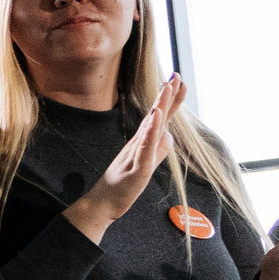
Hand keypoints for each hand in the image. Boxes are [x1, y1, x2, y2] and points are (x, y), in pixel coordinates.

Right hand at [66, 75, 181, 239]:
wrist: (102, 204)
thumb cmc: (121, 186)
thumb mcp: (145, 166)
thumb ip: (157, 150)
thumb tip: (170, 135)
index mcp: (142, 143)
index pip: (158, 118)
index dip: (168, 100)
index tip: (176, 81)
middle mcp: (139, 144)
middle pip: (156, 116)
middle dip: (167, 95)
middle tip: (176, 75)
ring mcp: (138, 154)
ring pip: (151, 126)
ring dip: (160, 106)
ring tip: (168, 87)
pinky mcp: (138, 167)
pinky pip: (146, 147)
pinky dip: (151, 131)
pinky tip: (155, 117)